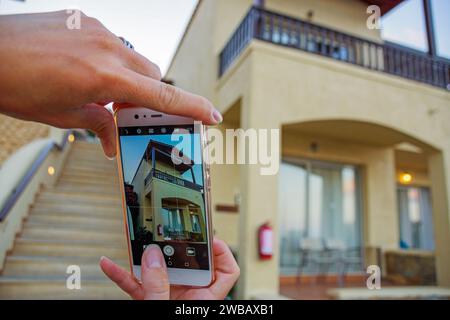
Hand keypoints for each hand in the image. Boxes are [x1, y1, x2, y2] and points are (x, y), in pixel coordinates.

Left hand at [0, 11, 221, 157]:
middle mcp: (108, 49)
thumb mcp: (61, 115)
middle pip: (154, 75)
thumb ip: (97, 123)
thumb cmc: (16, 85)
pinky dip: (111, 61)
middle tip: (129, 112)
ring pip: (135, 59)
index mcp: (104, 78)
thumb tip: (112, 139)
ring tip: (101, 91)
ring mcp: (98, 31)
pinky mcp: (86, 20)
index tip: (212, 115)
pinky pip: (114, 44)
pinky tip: (85, 69)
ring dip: (130, 78)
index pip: (162, 96)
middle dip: (150, 96)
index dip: (192, 107)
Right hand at [100, 238, 239, 299]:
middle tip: (164, 236)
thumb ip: (158, 286)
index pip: (226, 271)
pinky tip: (110, 265)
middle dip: (172, 249)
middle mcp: (187, 296)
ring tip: (134, 244)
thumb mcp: (164, 308)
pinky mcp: (149, 300)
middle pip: (187, 264)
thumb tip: (152, 257)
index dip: (221, 252)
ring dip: (143, 258)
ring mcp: (168, 297)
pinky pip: (137, 284)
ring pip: (158, 271)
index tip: (209, 238)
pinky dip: (123, 275)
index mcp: (203, 300)